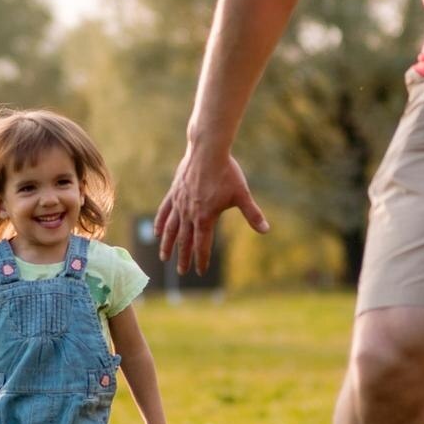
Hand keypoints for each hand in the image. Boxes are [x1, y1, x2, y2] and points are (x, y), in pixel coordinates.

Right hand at [154, 146, 268, 274]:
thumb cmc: (227, 172)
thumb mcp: (242, 194)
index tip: (201, 272)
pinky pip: (164, 212)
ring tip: (164, 258)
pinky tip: (157, 233)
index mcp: (205, 218)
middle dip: (184, 258)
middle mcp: (189, 214)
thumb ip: (252, 214)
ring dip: (168, 245)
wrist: (207, 151)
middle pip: (184, 241)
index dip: (201, 260)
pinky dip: (160, 223)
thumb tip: (266, 230)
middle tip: (183, 273)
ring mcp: (179, 203)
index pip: (202, 245)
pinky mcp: (174, 193)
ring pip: (171, 229)